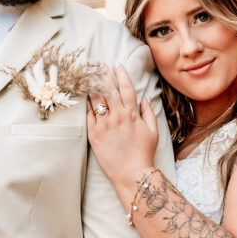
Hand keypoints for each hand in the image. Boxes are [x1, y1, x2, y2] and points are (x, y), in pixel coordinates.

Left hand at [87, 64, 159, 194]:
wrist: (132, 173)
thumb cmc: (144, 153)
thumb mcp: (152, 131)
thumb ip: (148, 113)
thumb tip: (145, 98)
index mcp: (132, 114)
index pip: (126, 88)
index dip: (121, 74)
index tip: (116, 64)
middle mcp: (117, 116)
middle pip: (108, 90)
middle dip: (102, 75)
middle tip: (97, 64)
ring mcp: (104, 125)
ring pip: (96, 100)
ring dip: (92, 85)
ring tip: (87, 75)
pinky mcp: (94, 135)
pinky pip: (88, 115)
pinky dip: (86, 104)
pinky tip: (83, 95)